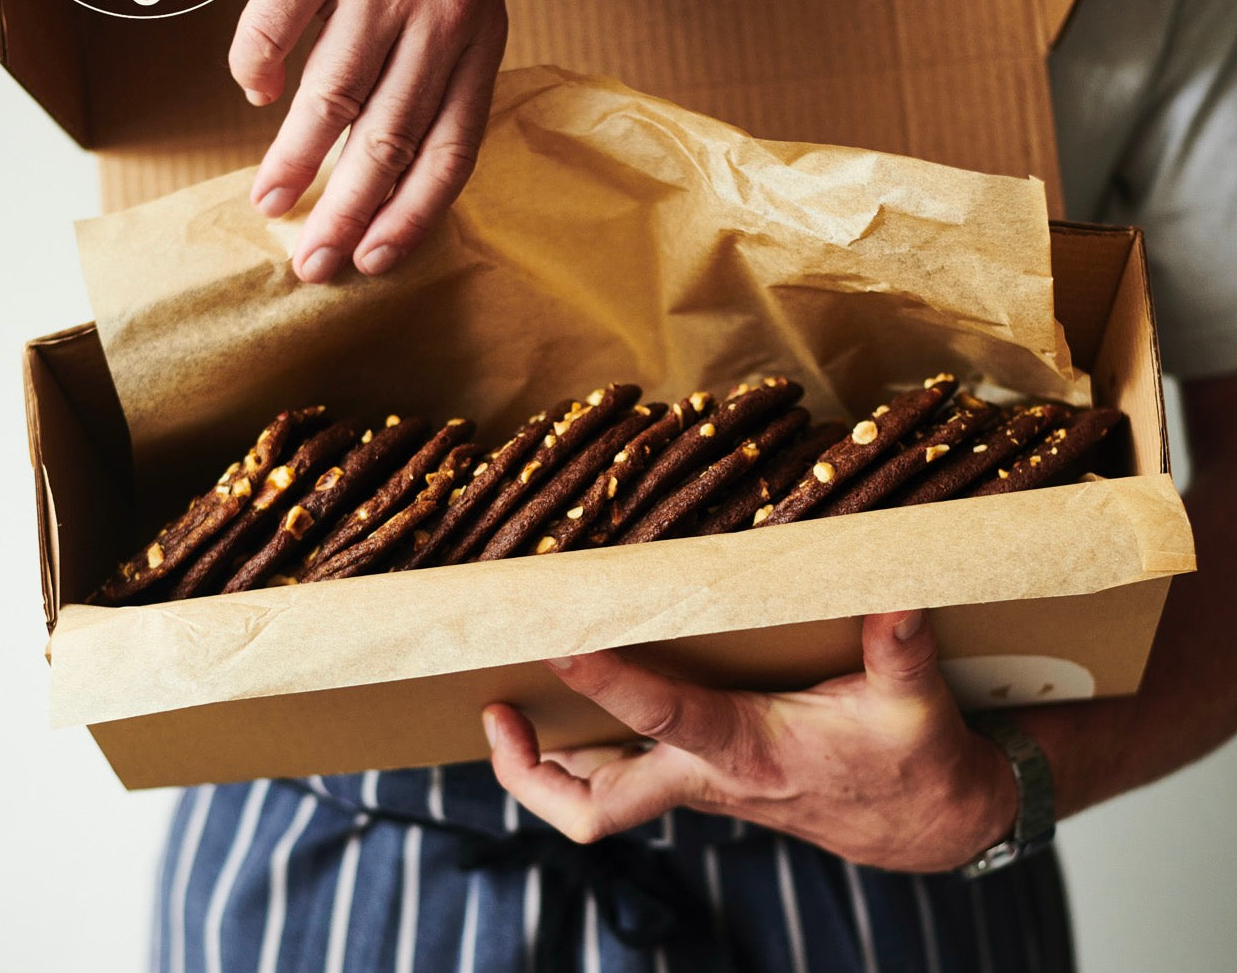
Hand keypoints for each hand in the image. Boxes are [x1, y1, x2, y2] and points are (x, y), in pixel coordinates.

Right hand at [231, 0, 506, 282]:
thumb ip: (432, 69)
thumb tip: (375, 159)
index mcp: (480, 37)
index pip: (452, 149)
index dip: (414, 214)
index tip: (377, 260)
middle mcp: (438, 15)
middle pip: (389, 140)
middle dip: (348, 213)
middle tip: (313, 262)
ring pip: (332, 97)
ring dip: (294, 160)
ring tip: (266, 202)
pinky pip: (277, 27)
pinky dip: (256, 68)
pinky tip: (250, 93)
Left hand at [484, 611, 1017, 872]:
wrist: (929, 826)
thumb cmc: (915, 764)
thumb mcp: (916, 706)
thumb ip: (901, 651)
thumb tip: (897, 599)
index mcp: (750, 752)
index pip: (665, 716)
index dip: (609, 682)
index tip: (561, 642)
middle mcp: (708, 776)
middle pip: (595, 804)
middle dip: (533, 771)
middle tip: (496, 706)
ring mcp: (700, 785)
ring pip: (597, 797)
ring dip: (545, 764)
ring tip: (505, 707)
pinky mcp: (704, 781)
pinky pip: (622, 780)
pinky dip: (584, 756)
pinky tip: (572, 712)